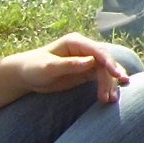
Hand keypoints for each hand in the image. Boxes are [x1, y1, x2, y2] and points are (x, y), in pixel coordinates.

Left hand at [12, 34, 130, 102]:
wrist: (26, 76)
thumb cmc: (34, 68)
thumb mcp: (49, 67)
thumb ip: (69, 64)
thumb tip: (91, 62)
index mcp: (76, 42)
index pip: (98, 51)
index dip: (109, 62)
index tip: (116, 75)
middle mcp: (85, 49)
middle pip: (105, 62)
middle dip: (111, 78)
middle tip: (112, 95)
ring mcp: (88, 60)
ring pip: (106, 71)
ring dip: (111, 84)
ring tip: (110, 100)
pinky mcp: (88, 71)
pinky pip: (102, 77)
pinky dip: (108, 86)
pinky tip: (111, 95)